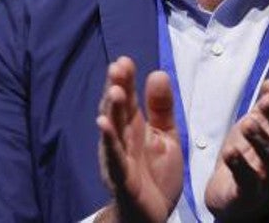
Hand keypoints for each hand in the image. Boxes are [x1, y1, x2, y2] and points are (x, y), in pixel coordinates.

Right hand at [96, 58, 182, 222]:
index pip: (127, 97)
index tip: (124, 60)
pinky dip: (109, 141)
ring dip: (111, 110)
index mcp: (134, 126)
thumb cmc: (155, 175)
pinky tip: (103, 124)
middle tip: (117, 67)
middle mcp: (122, 138)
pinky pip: (113, 157)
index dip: (125, 80)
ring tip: (113, 91)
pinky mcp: (121, 176)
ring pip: (113, 130)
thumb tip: (157, 72)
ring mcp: (118, 156)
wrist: (152, 215)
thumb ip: (161, 107)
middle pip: (117, 109)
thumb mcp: (165, 135)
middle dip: (116, 88)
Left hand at [204, 79, 268, 220]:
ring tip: (248, 124)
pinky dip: (240, 166)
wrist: (235, 197)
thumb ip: (264, 109)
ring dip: (261, 140)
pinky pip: (247, 180)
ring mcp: (267, 176)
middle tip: (265, 101)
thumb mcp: (256, 128)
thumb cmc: (248, 157)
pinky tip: (230, 152)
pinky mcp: (248, 191)